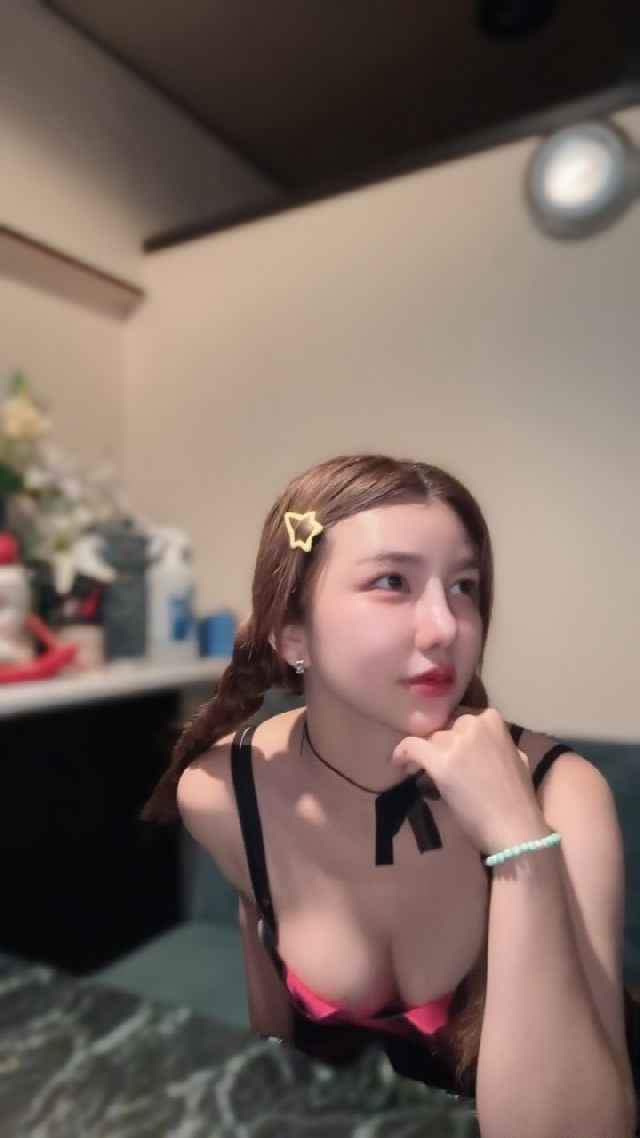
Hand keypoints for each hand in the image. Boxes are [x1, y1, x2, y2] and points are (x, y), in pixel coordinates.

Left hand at [391, 707, 549, 854]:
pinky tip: (399, 763)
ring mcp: (456, 742)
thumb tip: (480, 745)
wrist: (514, 827)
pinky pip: (410, 746)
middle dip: (438, 744)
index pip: (460, 718)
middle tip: (432, 762)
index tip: (445, 748)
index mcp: (492, 719)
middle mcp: (473, 724)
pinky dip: (402, 753)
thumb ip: (494, 743)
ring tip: (419, 770)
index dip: (451, 734)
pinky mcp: (439, 761)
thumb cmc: (517, 798)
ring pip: (429, 739)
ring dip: (424, 754)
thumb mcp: (515, 756)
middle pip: (443, 728)